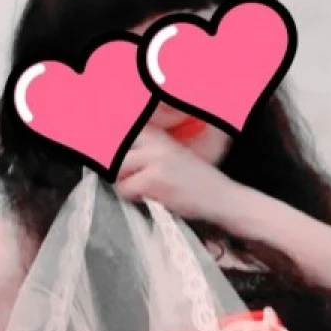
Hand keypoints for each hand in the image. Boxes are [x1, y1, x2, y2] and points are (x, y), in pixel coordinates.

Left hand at [114, 129, 235, 221]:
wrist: (222, 198)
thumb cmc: (198, 183)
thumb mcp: (173, 156)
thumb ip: (149, 152)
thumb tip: (118, 159)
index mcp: (158, 134)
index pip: (122, 131)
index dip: (111, 145)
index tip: (108, 153)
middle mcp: (155, 142)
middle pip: (115, 150)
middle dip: (118, 168)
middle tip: (129, 180)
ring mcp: (155, 159)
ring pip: (117, 169)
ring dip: (124, 183)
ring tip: (141, 190)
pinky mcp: (155, 180)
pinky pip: (126, 188)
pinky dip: (132, 197)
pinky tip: (149, 199)